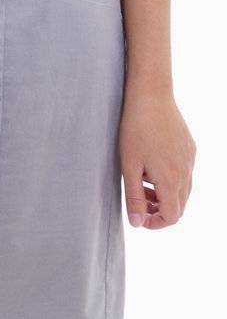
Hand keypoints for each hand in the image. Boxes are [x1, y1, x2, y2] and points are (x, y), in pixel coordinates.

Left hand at [119, 84, 195, 228]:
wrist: (151, 95)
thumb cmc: (135, 129)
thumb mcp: (128, 165)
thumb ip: (134, 197)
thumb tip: (137, 223)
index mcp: (171, 180)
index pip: (172, 217)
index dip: (156, 223)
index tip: (139, 217)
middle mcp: (186, 172)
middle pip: (179, 206)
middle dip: (159, 210)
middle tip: (139, 201)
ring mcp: (190, 159)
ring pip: (183, 190)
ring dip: (165, 194)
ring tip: (142, 182)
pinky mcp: (190, 147)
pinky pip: (185, 172)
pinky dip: (171, 178)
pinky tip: (152, 164)